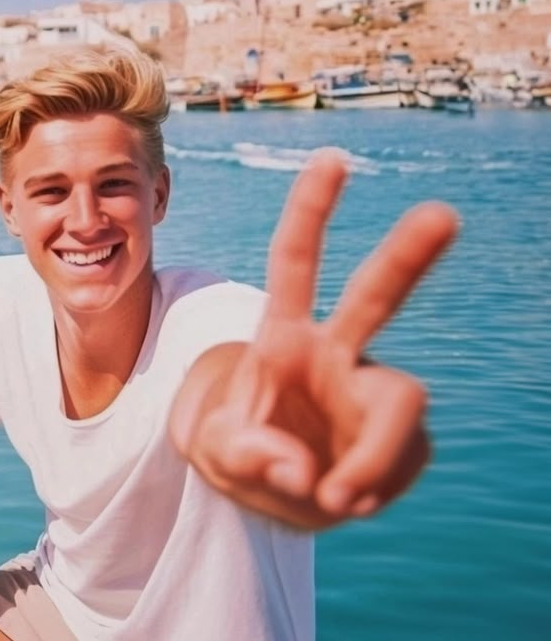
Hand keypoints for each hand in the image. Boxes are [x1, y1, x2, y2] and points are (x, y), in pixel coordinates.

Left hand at [176, 149, 457, 528]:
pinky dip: (373, 489)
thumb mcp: (214, 450)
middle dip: (408, 256)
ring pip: (404, 403)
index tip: (332, 159)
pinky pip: (401, 462)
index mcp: (280, 336)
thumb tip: (305, 472)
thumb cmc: (235, 451)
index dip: (310, 212)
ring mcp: (372, 389)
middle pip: (376, 296)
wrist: (272, 491)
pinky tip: (345, 498)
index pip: (294, 263)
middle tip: (442, 214)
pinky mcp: (398, 432)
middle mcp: (335, 352)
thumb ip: (246, 453)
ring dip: (377, 456)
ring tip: (334, 498)